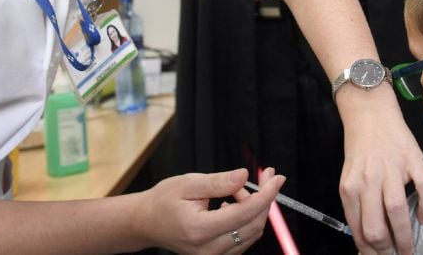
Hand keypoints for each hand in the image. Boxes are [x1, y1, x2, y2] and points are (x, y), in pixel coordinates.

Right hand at [136, 167, 284, 253]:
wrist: (146, 222)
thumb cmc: (163, 201)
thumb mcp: (188, 183)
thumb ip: (218, 182)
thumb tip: (244, 176)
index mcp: (199, 229)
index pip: (245, 213)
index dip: (266, 194)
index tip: (276, 178)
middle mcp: (207, 249)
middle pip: (253, 225)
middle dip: (265, 199)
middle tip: (265, 176)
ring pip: (251, 234)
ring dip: (255, 209)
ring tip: (238, 189)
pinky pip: (243, 239)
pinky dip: (246, 219)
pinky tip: (235, 204)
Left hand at [338, 86, 422, 254]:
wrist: (370, 113)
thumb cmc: (360, 148)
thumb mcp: (350, 178)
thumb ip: (356, 205)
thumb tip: (365, 239)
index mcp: (350, 188)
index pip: (359, 231)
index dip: (370, 251)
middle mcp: (368, 181)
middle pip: (377, 228)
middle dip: (387, 251)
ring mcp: (391, 169)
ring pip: (397, 212)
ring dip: (406, 238)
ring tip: (410, 249)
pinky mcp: (412, 159)